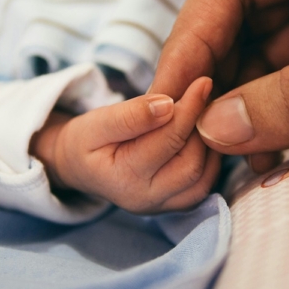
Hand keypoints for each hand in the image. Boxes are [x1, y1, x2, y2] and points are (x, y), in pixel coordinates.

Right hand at [30, 77, 220, 213]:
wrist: (79, 166)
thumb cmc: (86, 141)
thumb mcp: (97, 122)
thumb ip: (130, 115)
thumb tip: (168, 105)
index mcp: (124, 178)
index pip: (168, 140)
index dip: (189, 109)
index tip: (202, 82)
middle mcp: (146, 199)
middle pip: (191, 164)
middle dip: (201, 128)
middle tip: (203, 97)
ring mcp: (162, 206)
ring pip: (203, 178)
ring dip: (209, 144)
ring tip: (202, 114)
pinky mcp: (173, 204)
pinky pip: (203, 185)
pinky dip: (209, 159)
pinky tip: (201, 135)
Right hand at [150, 0, 288, 170]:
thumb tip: (218, 128)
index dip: (191, 38)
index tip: (168, 96)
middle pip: (239, 25)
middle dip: (210, 82)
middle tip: (191, 138)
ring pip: (261, 64)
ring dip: (237, 113)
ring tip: (226, 158)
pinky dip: (273, 126)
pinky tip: (263, 156)